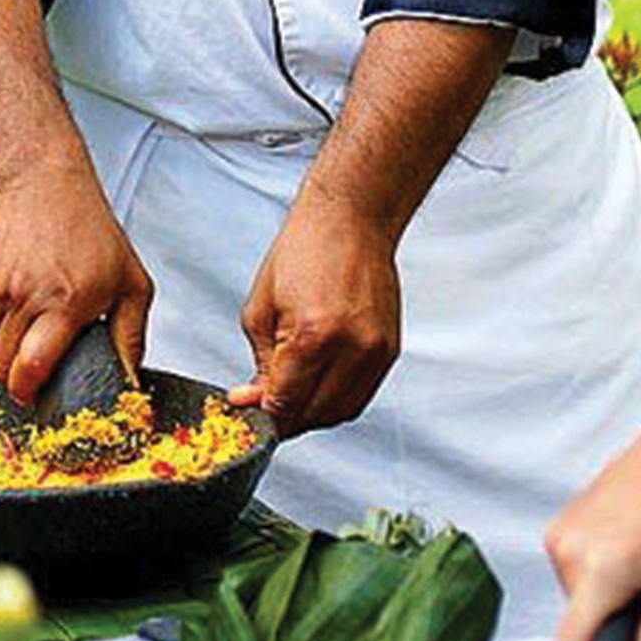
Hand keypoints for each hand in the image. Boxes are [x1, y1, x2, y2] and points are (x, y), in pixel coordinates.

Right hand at [0, 158, 150, 406]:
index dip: (31, 392)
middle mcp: (22, 297)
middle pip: (6, 368)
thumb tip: (130, 382)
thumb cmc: (88, 229)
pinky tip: (15, 297)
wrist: (39, 180)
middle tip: (42, 357)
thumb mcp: (129, 281)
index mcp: (64, 302)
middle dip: (22, 375)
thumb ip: (131, 337)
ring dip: (8, 348)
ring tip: (34, 316)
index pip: (31, 369)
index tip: (37, 398)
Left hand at [231, 189, 398, 434]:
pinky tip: (318, 386)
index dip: (265, 416)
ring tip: (291, 397)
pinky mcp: (390, 351)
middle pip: (315, 415)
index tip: (251, 415)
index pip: (286, 402)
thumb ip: (261, 362)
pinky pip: (361, 395)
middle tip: (266, 408)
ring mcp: (376, 352)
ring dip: (313, 415)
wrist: (350, 220)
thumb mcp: (261, 308)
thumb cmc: (304, 251)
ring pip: (341, 412)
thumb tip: (255, 400)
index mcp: (313, 336)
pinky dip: (337, 400)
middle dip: (287, 419)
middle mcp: (351, 348)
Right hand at [542, 426, 640, 640]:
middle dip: (615, 623)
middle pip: (579, 623)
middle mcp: (567, 551)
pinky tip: (638, 545)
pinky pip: (577, 568)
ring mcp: (561, 532)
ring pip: (580, 596)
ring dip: (612, 595)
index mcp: (599, 571)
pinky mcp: (563, 520)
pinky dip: (604, 571)